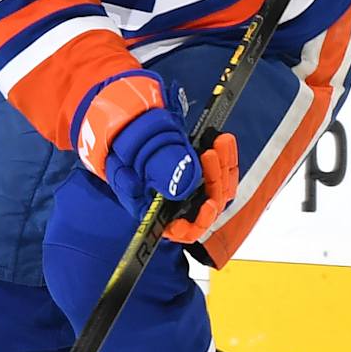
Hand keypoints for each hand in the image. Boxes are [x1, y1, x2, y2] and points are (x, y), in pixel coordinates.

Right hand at [73, 72, 238, 240]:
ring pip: (216, 188)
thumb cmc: (126, 143)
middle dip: (213, 179)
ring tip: (220, 140)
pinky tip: (222, 139)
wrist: (128, 122)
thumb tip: (184, 183)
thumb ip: (160, 169)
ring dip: (223, 165)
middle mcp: (172, 204)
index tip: (209, 204)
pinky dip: (224, 157)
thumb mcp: (139, 154)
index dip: (198, 222)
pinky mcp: (198, 172)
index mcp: (153, 209)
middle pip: (205, 206)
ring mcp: (187, 188)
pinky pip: (220, 172)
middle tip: (210, 153)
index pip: (180, 229)